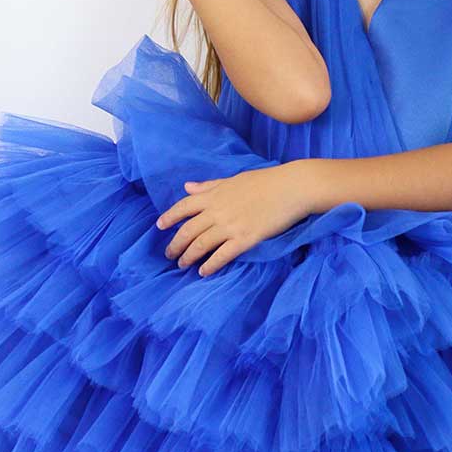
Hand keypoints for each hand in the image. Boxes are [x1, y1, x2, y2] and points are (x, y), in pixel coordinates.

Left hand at [155, 163, 316, 275]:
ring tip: (182, 265)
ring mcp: (230, 226)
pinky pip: (221, 255)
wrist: (291, 188)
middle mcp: (217, 211)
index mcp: (214, 194)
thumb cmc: (265, 181)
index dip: (169, 217)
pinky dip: (210, 265)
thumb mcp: (233, 179)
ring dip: (188, 257)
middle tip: (169, 254)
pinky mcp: (245, 239)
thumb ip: (209, 186)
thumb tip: (187, 186)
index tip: (160, 226)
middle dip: (175, 244)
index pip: (183, 206)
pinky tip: (203, 272)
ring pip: (200, 245)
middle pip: (188, 230)